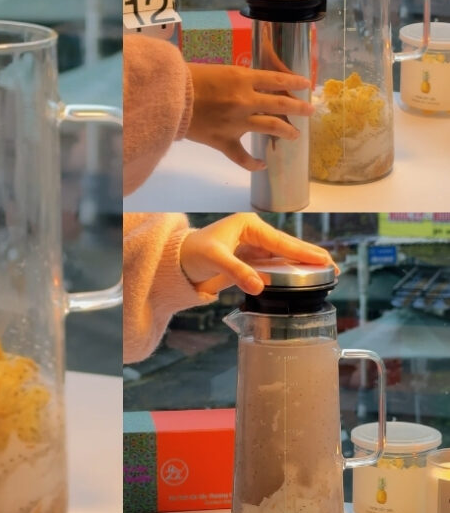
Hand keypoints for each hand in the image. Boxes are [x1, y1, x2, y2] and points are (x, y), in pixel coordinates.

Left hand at [180, 212, 335, 295]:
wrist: (178, 261)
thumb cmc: (193, 254)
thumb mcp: (215, 260)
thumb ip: (237, 272)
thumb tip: (259, 286)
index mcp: (249, 226)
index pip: (281, 241)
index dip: (302, 252)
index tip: (323, 260)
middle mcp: (255, 233)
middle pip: (287, 247)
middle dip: (310, 257)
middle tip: (334, 268)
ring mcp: (254, 246)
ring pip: (283, 256)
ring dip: (302, 265)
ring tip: (326, 273)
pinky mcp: (251, 259)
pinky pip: (273, 265)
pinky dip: (288, 271)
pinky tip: (303, 277)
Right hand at [185, 63, 312, 170]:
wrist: (168, 98)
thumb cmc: (187, 79)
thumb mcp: (218, 71)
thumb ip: (236, 80)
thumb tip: (249, 86)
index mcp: (242, 79)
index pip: (277, 79)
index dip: (294, 82)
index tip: (306, 84)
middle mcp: (245, 100)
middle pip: (281, 103)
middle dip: (299, 107)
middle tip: (309, 110)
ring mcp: (236, 123)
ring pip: (271, 127)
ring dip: (287, 131)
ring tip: (296, 135)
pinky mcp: (224, 141)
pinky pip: (242, 157)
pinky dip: (253, 163)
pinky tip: (262, 165)